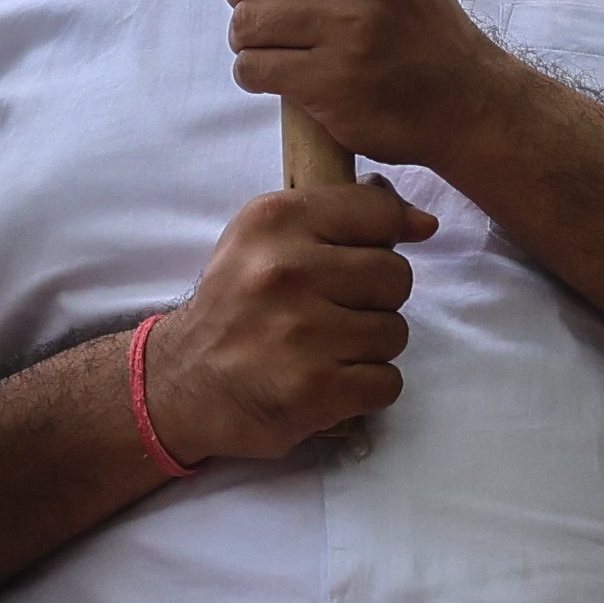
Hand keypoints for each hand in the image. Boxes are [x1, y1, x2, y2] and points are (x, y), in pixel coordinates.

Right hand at [142, 180, 434, 460]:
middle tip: (333, 314)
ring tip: (325, 349)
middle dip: (376, 300)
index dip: (383, 240)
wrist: (180, 382)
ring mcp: (300, 333)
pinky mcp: (313, 389)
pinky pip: (387, 382)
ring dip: (370, 348)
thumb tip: (424, 222)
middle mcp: (285, 271)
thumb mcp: (268, 238)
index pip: (378, 213)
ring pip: (395, 333)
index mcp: (275, 220)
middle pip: (396, 277)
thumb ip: (343, 216)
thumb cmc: (236, 305)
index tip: (358, 262)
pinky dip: (366, 388)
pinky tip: (329, 381)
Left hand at [223, 0, 509, 176]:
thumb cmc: (418, 7)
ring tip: (285, 40)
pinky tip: (291, 73)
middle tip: (270, 3)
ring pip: (243, 22)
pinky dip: (259, 75)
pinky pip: (252, 68)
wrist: (463, 95)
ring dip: (251, 38)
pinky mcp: (333, 82)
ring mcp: (349, 27)